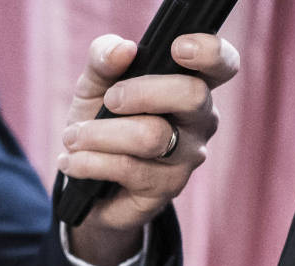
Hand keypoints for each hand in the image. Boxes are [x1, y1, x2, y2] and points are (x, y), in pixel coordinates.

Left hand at [60, 32, 240, 264]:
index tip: (178, 48)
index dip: (210, 52)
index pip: (223, 64)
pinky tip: (71, 161)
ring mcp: (188, 157)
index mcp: (193, 84)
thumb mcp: (95, 84)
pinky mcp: (166, 188)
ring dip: (101, 134)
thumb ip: (104, 58)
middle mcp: (201, 120)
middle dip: (140, 92)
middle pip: (191, 95)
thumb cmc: (101, 119)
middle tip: (108, 100)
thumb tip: (122, 50)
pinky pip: (128, 168)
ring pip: (152, 136)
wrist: (86, 176)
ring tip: (73, 137)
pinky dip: (90, 162)